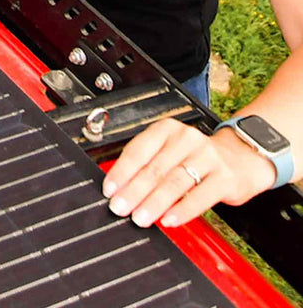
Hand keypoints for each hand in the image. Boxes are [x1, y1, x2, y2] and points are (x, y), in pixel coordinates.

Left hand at [103, 116, 275, 227]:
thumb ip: (149, 163)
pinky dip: (182, 210)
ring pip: (174, 182)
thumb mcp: (171, 150)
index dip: (122, 172)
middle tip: (120, 207)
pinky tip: (169, 220)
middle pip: (154, 168)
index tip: (109, 189)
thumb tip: (120, 187)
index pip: (138, 150)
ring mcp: (207, 157)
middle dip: (134, 191)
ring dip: (154, 203)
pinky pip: (200, 196)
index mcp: (166, 129)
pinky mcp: (225, 178)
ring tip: (140, 217)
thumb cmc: (197, 157)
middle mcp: (186, 139)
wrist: (242, 158)